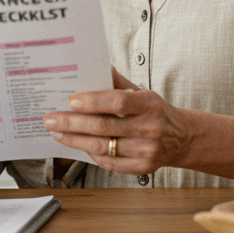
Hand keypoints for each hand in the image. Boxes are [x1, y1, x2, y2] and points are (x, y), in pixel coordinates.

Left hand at [42, 67, 189, 175]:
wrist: (182, 138)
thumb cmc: (155, 111)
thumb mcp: (142, 92)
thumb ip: (117, 82)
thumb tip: (93, 64)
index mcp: (150, 104)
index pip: (118, 102)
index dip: (92, 102)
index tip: (70, 101)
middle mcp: (150, 128)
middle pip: (104, 127)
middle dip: (72, 123)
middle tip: (51, 119)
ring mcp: (147, 151)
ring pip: (102, 146)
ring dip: (74, 140)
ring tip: (57, 132)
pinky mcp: (143, 168)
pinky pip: (109, 163)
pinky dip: (90, 153)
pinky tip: (77, 144)